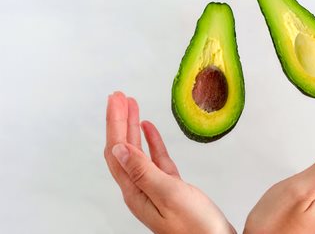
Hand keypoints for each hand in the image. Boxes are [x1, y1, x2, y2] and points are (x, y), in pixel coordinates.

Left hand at [104, 91, 235, 233]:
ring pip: (138, 150)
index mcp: (135, 190)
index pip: (117, 149)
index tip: (115, 100)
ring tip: (131, 105)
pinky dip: (151, 140)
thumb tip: (119, 148)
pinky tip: (149, 129)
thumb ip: (143, 171)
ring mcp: (155, 186)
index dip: (114, 122)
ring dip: (132, 126)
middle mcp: (140, 188)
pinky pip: (155, 157)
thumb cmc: (196, 228)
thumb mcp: (168, 195)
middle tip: (119, 96)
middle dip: (119, 119)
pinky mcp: (171, 186)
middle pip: (124, 147)